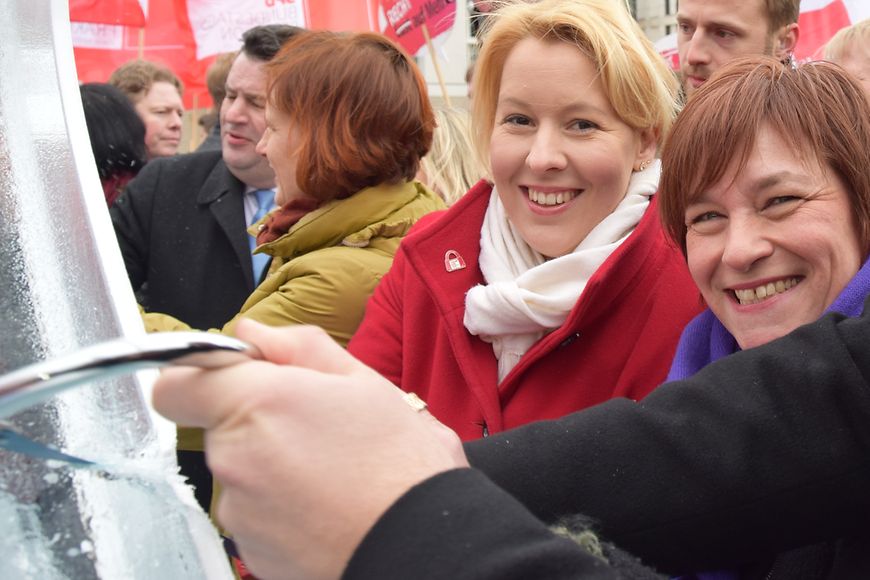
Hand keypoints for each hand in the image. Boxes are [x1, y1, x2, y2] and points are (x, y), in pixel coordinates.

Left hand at [153, 319, 466, 579]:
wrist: (420, 543)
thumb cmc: (401, 465)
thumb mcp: (363, 382)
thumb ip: (298, 347)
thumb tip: (255, 335)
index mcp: (257, 403)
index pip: (177, 383)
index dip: (202, 375)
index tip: (238, 378)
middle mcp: (234, 457)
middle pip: (218, 426)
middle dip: (257, 420)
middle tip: (316, 424)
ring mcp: (238, 509)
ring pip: (239, 470)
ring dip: (271, 463)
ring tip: (330, 469)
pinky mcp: (250, 548)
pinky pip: (253, 511)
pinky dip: (279, 504)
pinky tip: (325, 502)